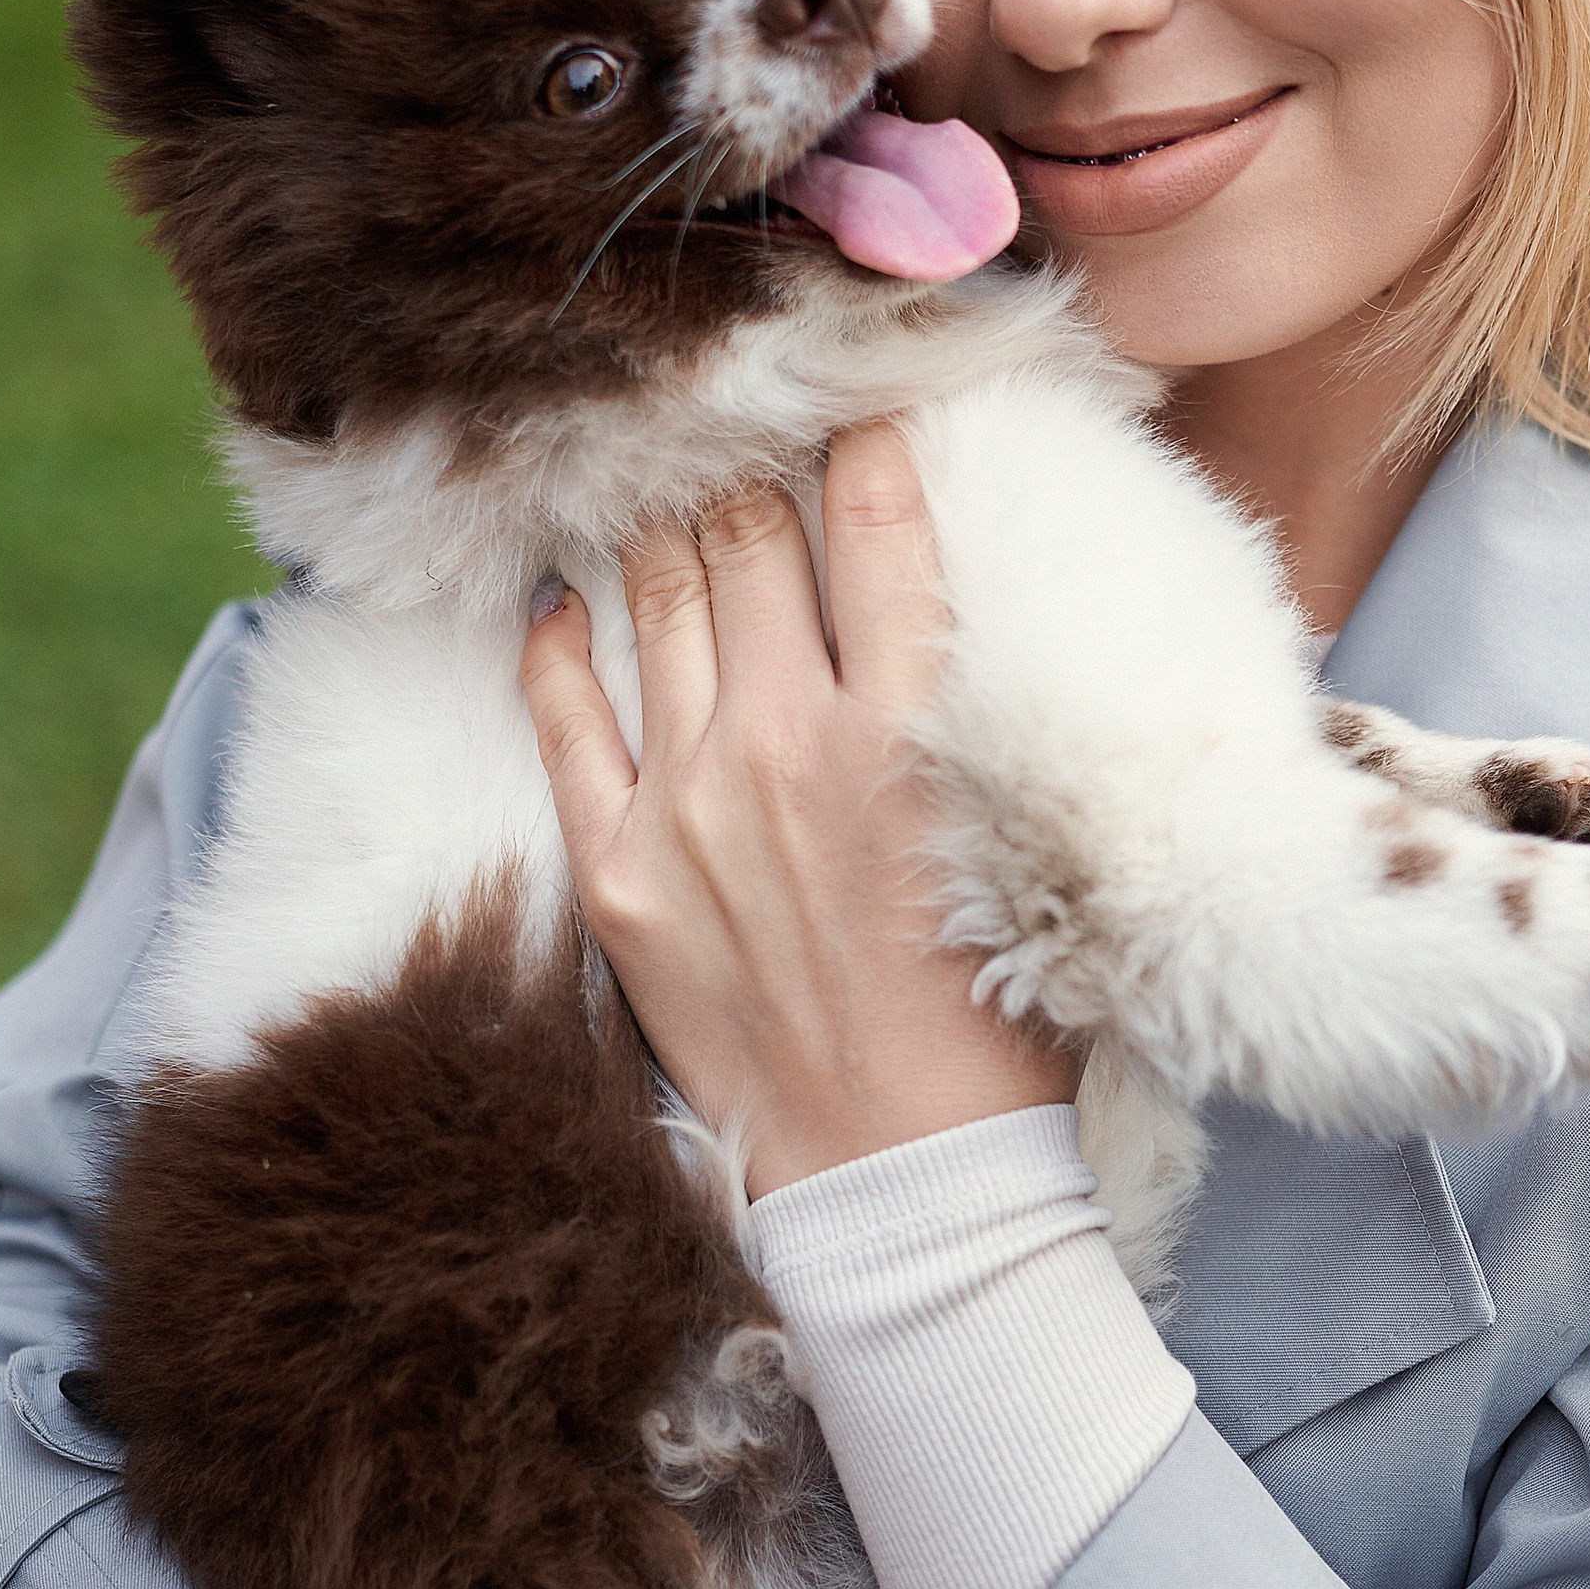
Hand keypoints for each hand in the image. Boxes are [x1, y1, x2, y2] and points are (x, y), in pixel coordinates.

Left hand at [521, 423, 1073, 1192]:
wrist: (906, 1184)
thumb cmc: (1000, 1023)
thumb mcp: (1032, 840)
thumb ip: (997, 716)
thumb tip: (976, 615)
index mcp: (911, 731)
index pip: (877, 522)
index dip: (865, 440)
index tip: (859, 404)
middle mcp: (787, 744)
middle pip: (750, 539)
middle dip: (752, 467)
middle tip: (746, 429)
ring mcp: (687, 806)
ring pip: (657, 600)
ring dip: (661, 526)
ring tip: (663, 485)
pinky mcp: (618, 875)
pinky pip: (564, 718)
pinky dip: (557, 642)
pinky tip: (559, 596)